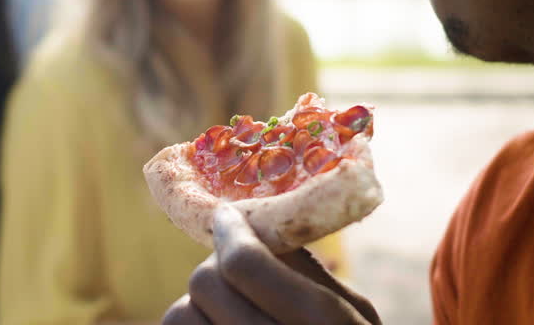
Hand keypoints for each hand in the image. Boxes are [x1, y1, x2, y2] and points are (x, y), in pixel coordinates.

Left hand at [162, 204, 380, 324]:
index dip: (230, 230)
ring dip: (197, 306)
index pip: (246, 264)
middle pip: (206, 284)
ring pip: (178, 316)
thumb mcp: (355, 315)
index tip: (229, 218)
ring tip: (226, 310)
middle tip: (235, 270)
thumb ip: (310, 274)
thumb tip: (254, 227)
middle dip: (217, 267)